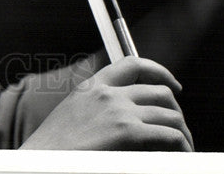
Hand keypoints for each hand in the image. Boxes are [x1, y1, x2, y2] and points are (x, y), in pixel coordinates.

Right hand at [20, 56, 192, 150]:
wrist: (40, 159)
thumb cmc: (53, 149)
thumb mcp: (74, 117)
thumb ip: (99, 110)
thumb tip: (130, 119)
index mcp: (93, 86)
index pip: (134, 64)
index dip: (160, 72)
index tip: (174, 86)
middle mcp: (108, 93)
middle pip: (160, 92)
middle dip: (176, 111)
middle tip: (179, 131)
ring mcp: (119, 111)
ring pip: (171, 116)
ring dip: (182, 133)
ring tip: (183, 149)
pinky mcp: (128, 132)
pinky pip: (170, 136)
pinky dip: (182, 146)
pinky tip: (181, 156)